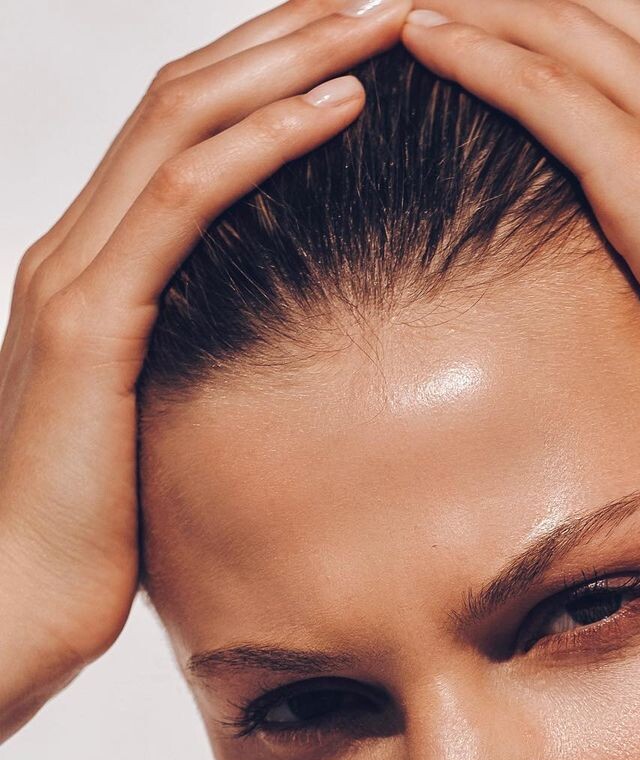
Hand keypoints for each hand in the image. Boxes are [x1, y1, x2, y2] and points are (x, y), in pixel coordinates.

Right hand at [0, 0, 410, 741]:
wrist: (7, 603)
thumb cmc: (87, 537)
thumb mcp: (151, 430)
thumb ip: (188, 371)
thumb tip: (268, 366)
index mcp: (91, 268)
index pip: (184, 130)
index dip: (268, 70)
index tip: (356, 42)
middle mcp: (73, 246)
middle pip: (188, 94)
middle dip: (290, 32)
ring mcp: (74, 274)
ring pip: (188, 120)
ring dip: (294, 58)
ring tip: (384, 15)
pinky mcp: (91, 322)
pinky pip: (186, 200)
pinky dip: (268, 141)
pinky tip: (343, 106)